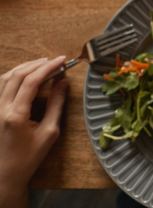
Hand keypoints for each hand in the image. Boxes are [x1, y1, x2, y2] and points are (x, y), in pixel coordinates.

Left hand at [0, 57, 67, 207]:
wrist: (4, 176)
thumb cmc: (28, 158)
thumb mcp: (49, 132)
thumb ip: (56, 105)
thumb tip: (63, 83)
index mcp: (16, 114)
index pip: (32, 81)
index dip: (48, 67)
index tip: (62, 60)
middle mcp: (1, 109)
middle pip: (16, 76)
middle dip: (37, 64)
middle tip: (54, 61)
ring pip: (4, 79)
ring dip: (23, 68)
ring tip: (40, 64)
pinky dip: (11, 77)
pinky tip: (23, 76)